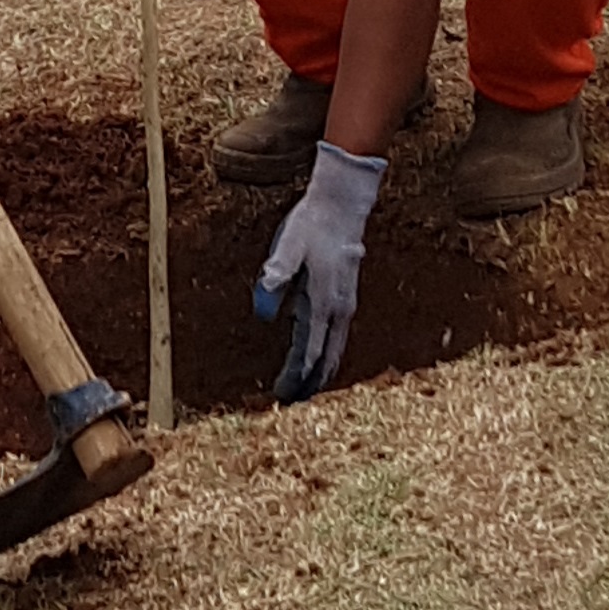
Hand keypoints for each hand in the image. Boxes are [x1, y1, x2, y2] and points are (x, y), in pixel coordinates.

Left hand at [255, 142, 384, 403]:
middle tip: (290, 405)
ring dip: (321, 373)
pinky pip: (339, 338)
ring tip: (305, 392)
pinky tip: (321, 360)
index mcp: (323, 302)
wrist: (343, 204)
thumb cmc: (312, 224)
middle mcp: (339, 309)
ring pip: (336, 350)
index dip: (295, 377)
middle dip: (309, 384)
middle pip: (326, 359)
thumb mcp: (288, 246)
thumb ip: (275, 277)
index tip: (280, 396)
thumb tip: (261, 313)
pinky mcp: (347, 297)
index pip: (309, 352)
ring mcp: (347, 304)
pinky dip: (330, 356)